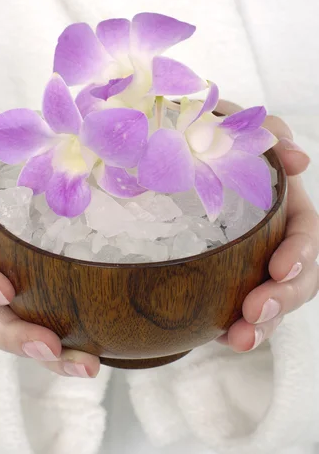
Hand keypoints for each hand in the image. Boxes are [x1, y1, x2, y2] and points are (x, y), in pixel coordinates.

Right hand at [0, 141, 99, 377]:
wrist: (72, 176)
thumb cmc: (29, 168)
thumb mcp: (4, 154)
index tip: (4, 289)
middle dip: (12, 335)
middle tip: (46, 343)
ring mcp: (23, 298)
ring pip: (21, 339)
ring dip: (49, 357)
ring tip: (84, 364)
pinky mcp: (53, 308)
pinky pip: (57, 339)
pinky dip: (72, 354)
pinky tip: (98, 358)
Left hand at [216, 102, 318, 351]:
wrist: (158, 155)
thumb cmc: (201, 134)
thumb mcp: (229, 122)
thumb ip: (265, 131)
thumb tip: (300, 159)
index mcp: (281, 202)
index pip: (305, 232)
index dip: (301, 253)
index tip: (280, 269)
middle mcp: (269, 235)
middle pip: (296, 277)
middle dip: (282, 300)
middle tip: (255, 313)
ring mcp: (247, 259)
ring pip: (268, 300)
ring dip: (261, 324)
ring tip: (240, 340)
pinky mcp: (221, 276)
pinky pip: (232, 307)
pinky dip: (229, 325)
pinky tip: (218, 336)